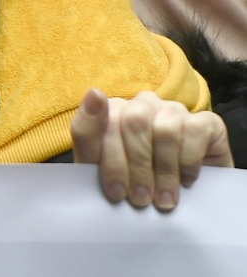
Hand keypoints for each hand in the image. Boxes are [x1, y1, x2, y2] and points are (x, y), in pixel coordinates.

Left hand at [71, 89, 231, 210]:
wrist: (177, 200)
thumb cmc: (132, 183)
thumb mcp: (100, 169)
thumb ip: (88, 134)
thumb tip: (94, 92)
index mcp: (111, 111)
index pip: (101, 122)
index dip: (110, 161)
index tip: (116, 192)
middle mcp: (142, 104)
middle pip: (133, 122)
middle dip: (137, 167)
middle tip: (140, 199)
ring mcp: (174, 110)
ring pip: (165, 129)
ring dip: (163, 170)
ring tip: (162, 197)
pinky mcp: (207, 121)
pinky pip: (195, 132)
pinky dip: (188, 162)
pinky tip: (186, 180)